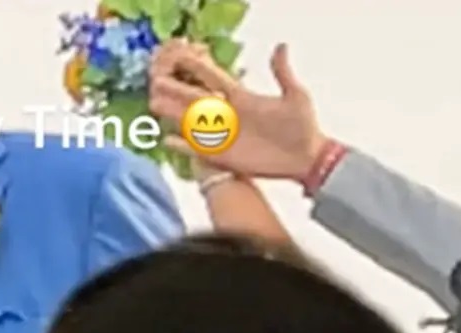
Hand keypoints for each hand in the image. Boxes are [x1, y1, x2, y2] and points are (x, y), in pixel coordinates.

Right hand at [149, 39, 324, 182]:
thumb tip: (280, 46)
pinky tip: (168, 140)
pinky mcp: (226, 157)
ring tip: (154, 103)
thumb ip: (283, 73)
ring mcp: (226, 137)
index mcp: (243, 98)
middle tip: (156, 81)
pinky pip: (199, 151)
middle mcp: (230, 116)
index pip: (215, 79)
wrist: (306, 159)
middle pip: (197, 99)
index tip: (181, 56)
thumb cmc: (303, 127)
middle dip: (176, 90)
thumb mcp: (296, 95)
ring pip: (193, 122)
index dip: (198, 67)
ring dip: (173, 113)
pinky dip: (183, 146)